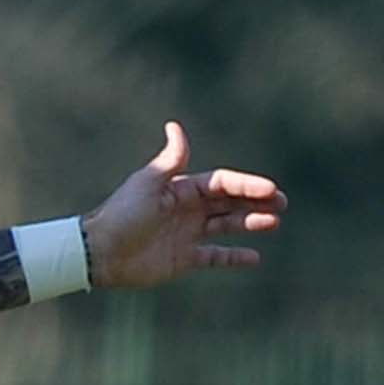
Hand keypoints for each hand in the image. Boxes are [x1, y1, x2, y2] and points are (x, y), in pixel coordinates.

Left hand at [81, 123, 283, 292]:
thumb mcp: (148, 183)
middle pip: (228, 202)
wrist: (100, 252)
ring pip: (226, 226)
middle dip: (255, 201)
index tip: (270, 189)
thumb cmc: (123, 214)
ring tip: (273, 223)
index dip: (246, 185)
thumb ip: (170, 160)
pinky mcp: (183, 259)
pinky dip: (234, 257)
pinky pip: (215, 257)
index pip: (221, 183)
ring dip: (250, 223)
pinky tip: (255, 256)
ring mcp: (187, 234)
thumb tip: (175, 125)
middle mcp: (187, 210)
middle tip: (283, 203)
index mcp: (181, 189)